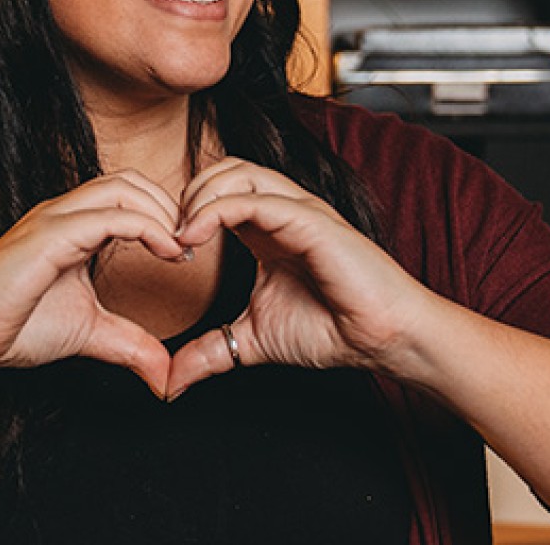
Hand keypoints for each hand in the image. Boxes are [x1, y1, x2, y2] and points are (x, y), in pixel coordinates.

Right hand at [0, 170, 185, 397]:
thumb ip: (129, 343)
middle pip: (129, 180)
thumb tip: (165, 375)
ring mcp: (53, 219)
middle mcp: (62, 212)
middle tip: (190, 244)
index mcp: (70, 225)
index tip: (186, 251)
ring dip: (162, 212)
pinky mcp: (48, 236)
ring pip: (122, 188)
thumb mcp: (88, 332)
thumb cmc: (13, 326)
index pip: (127, 194)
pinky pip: (109, 217)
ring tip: (181, 248)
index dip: (163, 213)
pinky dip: (146, 227)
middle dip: (168, 205)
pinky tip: (167, 253)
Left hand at [167, 158, 431, 398]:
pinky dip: (217, 210)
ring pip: (238, 173)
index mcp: (266, 227)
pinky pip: (257, 199)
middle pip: (223, 169)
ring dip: (199, 197)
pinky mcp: (311, 221)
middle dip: (187, 194)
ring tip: (181, 235)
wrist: (384, 339)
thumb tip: (171, 381)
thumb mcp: (252, 339)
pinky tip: (195, 238)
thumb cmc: (331, 328)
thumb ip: (211, 351)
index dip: (185, 209)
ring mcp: (298, 210)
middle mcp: (280, 209)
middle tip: (168, 237)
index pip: (218, 189)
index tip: (165, 250)